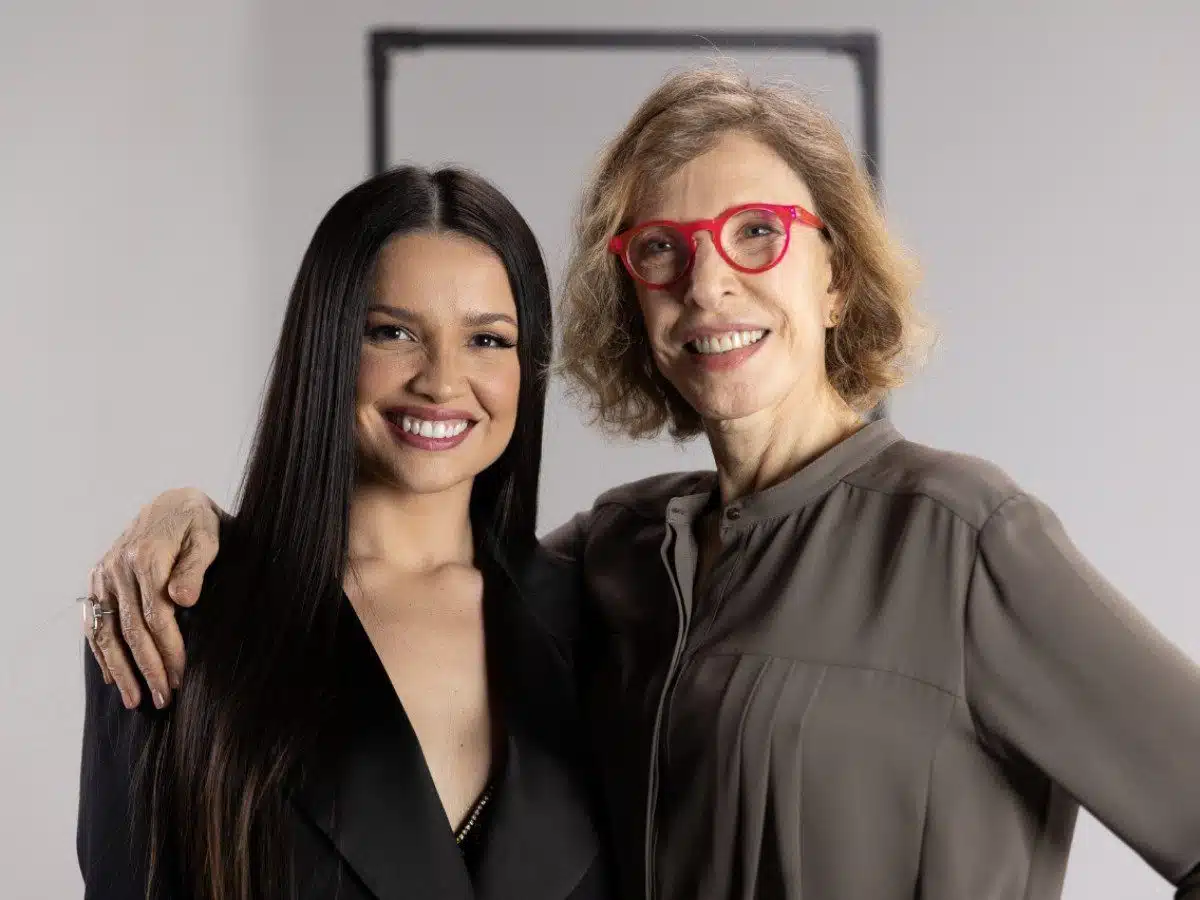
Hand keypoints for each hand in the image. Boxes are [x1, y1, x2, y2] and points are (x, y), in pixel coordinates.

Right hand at [85, 488, 221, 708]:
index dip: (168, 650)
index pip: (156, 616)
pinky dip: (102, 653)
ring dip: (121, 669)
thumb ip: (196, 566)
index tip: (180, 677)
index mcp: (146, 557)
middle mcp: (118, 568)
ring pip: (107, 631)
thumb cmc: (197, 523)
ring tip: (136, 700)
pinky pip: (94, 622)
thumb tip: (184, 599)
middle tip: (162, 699)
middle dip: (147, 668)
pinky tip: (114, 678)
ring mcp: (103, 575)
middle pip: (131, 630)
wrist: (172, 503)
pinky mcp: (97, 579)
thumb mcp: (207, 536)